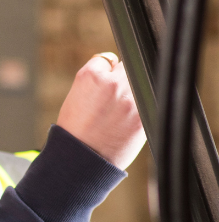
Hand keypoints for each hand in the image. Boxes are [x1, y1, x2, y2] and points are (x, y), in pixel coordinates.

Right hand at [56, 53, 145, 169]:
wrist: (79, 160)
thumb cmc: (74, 132)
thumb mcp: (75, 98)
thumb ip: (95, 82)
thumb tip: (116, 72)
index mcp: (90, 76)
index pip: (106, 60)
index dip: (104, 74)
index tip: (102, 87)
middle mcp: (111, 83)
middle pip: (126, 68)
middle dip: (120, 81)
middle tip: (111, 101)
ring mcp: (129, 97)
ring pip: (138, 84)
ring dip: (132, 94)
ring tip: (117, 114)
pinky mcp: (142, 114)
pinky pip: (146, 101)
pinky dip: (140, 109)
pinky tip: (125, 122)